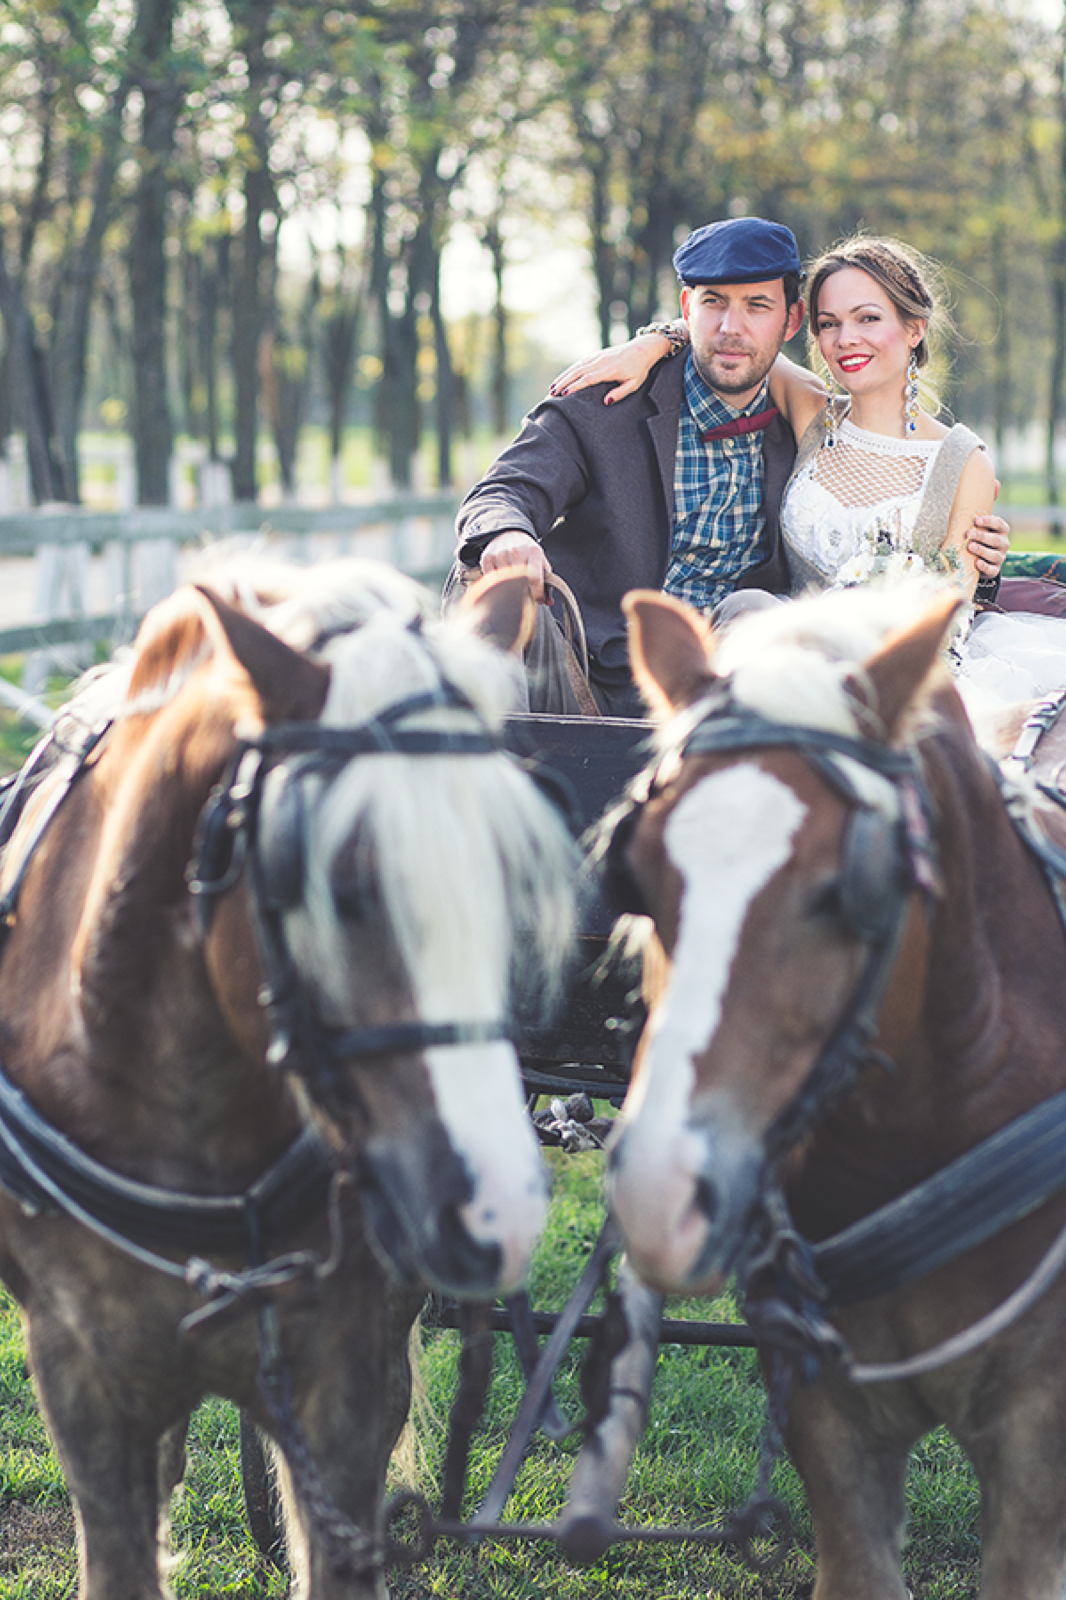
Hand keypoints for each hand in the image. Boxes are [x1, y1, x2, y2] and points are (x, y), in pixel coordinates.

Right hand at [480, 531, 551, 603]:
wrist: (509, 533)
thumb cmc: (527, 552)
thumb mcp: (541, 561)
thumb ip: (547, 582)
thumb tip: (548, 602)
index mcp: (533, 552)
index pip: (535, 577)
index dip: (537, 593)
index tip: (538, 600)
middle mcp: (516, 551)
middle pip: (518, 582)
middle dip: (523, 593)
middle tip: (524, 595)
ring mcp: (500, 554)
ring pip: (503, 582)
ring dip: (508, 589)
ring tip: (512, 587)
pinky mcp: (487, 557)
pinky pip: (490, 579)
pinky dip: (495, 583)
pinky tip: (500, 579)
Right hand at [549, 332, 676, 403]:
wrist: (642, 348)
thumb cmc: (639, 369)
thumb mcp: (634, 384)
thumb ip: (620, 393)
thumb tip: (606, 401)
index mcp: (609, 370)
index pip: (588, 378)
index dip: (575, 386)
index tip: (564, 394)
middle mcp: (601, 361)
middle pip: (577, 372)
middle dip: (563, 382)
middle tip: (552, 393)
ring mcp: (598, 356)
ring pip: (576, 366)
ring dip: (563, 376)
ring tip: (553, 387)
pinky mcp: (597, 354)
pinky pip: (580, 362)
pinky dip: (570, 370)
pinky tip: (563, 377)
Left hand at [967, 512, 1008, 577]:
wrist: (977, 557)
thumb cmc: (977, 535)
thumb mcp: (979, 523)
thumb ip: (984, 506)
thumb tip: (996, 484)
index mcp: (1001, 530)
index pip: (999, 524)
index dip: (988, 521)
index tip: (975, 520)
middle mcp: (1003, 543)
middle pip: (996, 540)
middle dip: (982, 536)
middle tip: (968, 534)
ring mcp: (1000, 557)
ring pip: (995, 555)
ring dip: (982, 550)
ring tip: (970, 547)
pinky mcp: (994, 570)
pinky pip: (992, 570)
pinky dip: (985, 567)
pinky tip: (976, 563)